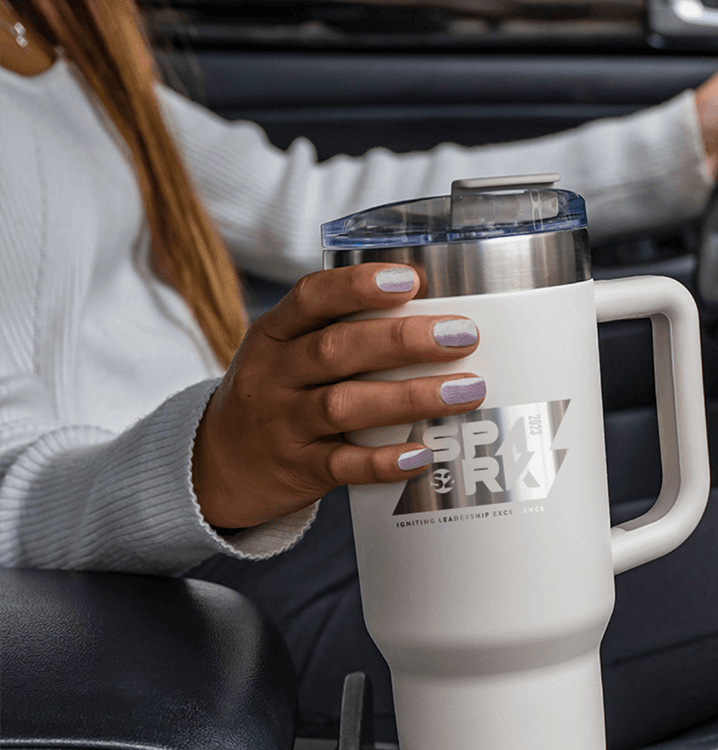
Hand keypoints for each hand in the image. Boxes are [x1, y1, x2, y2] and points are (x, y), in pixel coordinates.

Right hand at [192, 264, 483, 529]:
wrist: (219, 467)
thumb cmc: (276, 396)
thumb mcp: (285, 354)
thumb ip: (339, 334)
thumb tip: (434, 318)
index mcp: (274, 334)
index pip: (311, 298)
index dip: (359, 286)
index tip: (410, 279)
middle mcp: (274, 375)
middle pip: (336, 350)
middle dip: (403, 340)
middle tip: (462, 335)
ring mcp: (284, 425)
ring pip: (344, 406)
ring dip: (409, 397)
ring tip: (466, 390)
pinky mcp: (299, 470)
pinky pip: (342, 466)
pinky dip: (383, 461)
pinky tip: (421, 454)